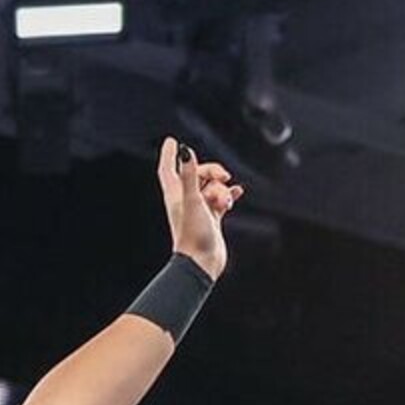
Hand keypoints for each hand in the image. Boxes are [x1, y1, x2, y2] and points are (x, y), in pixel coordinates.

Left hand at [157, 136, 242, 281]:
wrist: (202, 263)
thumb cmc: (194, 234)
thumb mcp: (193, 200)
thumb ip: (190, 174)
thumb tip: (185, 150)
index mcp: (175, 195)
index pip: (167, 169)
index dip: (169, 154)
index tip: (171, 140)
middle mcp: (184, 201)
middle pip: (198, 174)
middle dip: (212, 171)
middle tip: (224, 176)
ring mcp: (199, 210)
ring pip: (212, 187)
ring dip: (222, 189)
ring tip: (226, 202)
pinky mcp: (211, 219)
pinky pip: (221, 200)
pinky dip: (229, 195)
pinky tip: (237, 193)